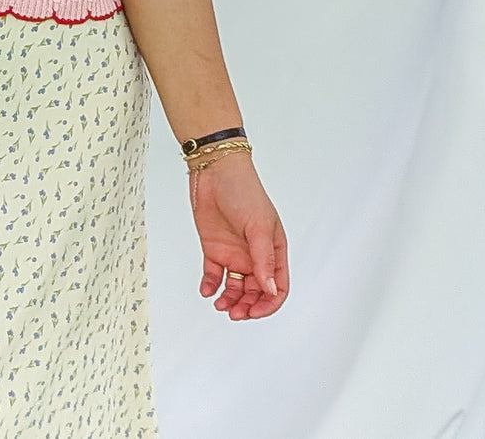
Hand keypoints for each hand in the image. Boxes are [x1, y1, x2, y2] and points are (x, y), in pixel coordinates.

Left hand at [190, 154, 288, 319]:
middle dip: (247, 307)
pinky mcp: (214, 249)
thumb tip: (270, 290)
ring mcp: (234, 253)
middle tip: (235, 313)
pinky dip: (210, 286)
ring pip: (235, 287)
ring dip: (229, 300)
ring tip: (220, 304)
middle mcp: (254, 254)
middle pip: (255, 292)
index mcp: (273, 250)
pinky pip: (213, 274)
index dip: (269, 304)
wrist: (214, 171)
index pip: (277, 286)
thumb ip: (263, 260)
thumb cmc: (244, 191)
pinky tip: (207, 290)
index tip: (255, 312)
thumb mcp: (258, 226)